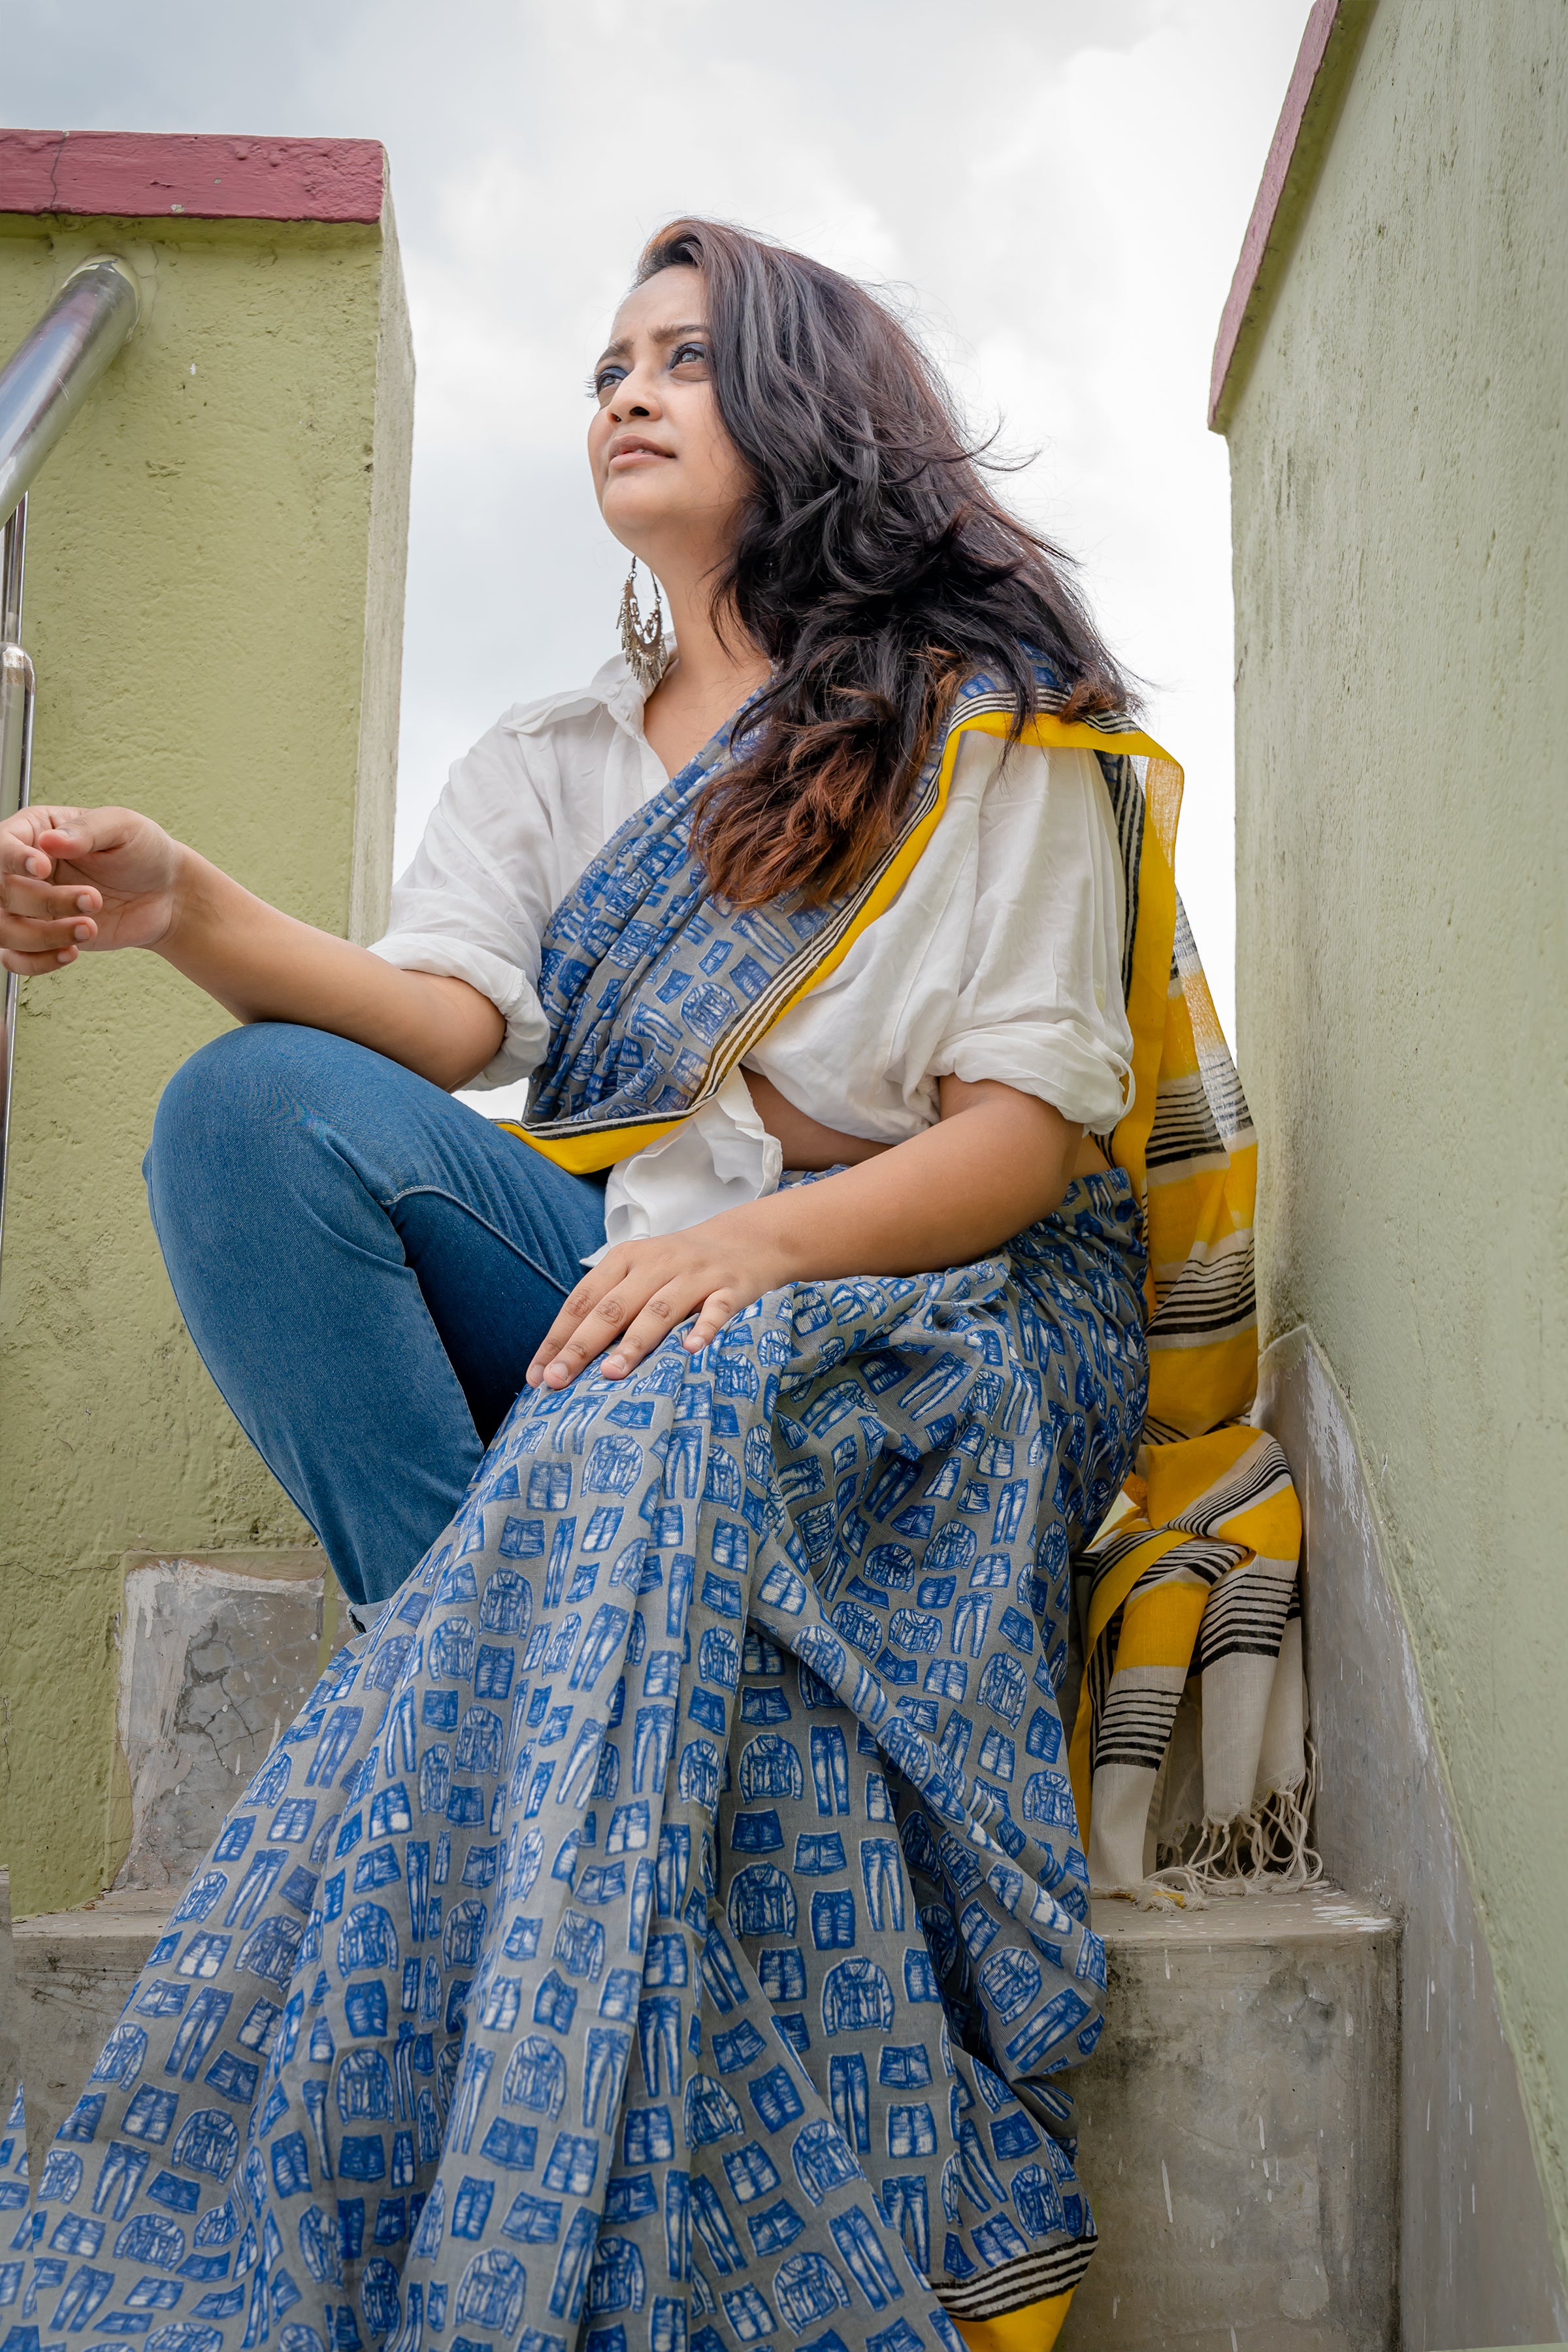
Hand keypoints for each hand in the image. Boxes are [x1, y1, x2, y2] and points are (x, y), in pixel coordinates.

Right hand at [0, 804, 182, 974]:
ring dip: (42, 935)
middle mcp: (23, 870)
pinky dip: (37, 962)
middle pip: (0, 891)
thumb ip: (87, 830)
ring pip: (3, 929)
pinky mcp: (42, 937)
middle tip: (92, 898)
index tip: (43, 869)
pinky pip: (15, 959)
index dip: (13, 859)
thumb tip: (50, 840)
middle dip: (43, 901)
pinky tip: (73, 951)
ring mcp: (29, 906)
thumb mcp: (123, 827)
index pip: (0, 845)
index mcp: (34, 832)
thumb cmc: (142, 851)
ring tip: (90, 927)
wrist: (165, 893)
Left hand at [526, 1213, 796, 1388]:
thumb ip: (611, 1305)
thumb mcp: (642, 1272)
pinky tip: (690, 1351)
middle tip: (558, 1380)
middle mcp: (656, 1264)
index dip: (558, 1337)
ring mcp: (694, 1275)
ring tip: (610, 1374)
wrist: (749, 1239)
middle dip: (581, 1345)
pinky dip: (703, 1329)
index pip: (583, 1300)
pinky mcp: (730, 1288)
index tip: (537, 1374)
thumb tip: (567, 1357)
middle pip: (613, 1307)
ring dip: (633, 1342)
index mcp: (626, 1259)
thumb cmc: (682, 1266)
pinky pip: (715, 1310)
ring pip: (659, 1310)